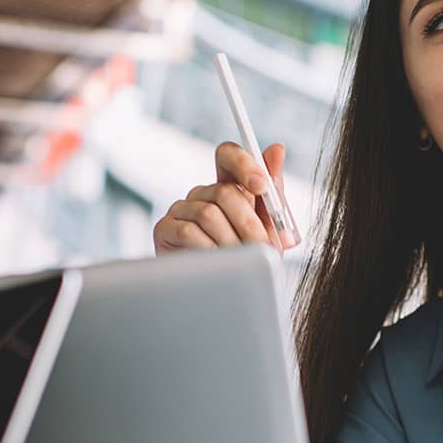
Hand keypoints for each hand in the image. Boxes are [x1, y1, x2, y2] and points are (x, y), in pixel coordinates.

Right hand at [153, 141, 293, 253]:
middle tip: (263, 246)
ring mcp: (181, 209)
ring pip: (209, 213)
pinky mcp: (165, 229)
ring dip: (232, 240)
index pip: (228, 155)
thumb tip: (278, 148)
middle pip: (224, 191)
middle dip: (249, 221)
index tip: (261, 187)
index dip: (244, 164)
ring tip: (243, 260)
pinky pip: (189, 232)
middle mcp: (202, 193)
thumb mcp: (268, 227)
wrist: (225, 293)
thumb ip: (273, 192)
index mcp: (227, 186)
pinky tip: (219, 261)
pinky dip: (210, 248)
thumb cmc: (247, 258)